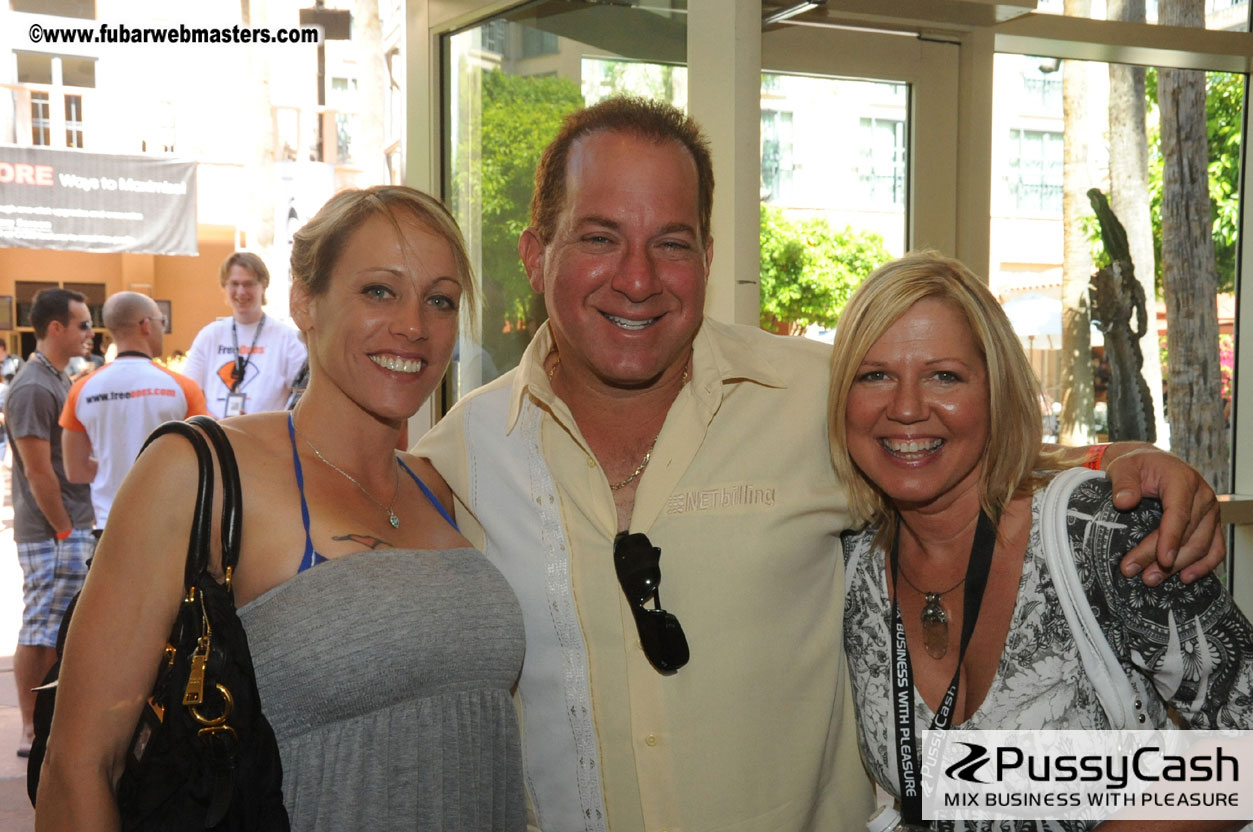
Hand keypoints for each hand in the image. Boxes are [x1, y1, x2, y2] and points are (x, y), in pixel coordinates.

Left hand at [1105, 447, 1222, 584]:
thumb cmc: (1138, 466)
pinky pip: (1215, 548)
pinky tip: (1185, 578)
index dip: (1171, 538)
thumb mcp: (1123, 467)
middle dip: (1163, 558)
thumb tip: (1124, 502)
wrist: (1153, 464)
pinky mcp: (1211, 523)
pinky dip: (1204, 566)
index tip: (1162, 559)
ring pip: (1202, 545)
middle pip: (1188, 534)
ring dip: (1179, 566)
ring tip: (1151, 579)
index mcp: (1182, 480)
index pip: (1179, 513)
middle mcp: (1202, 496)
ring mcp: (1210, 511)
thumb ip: (1123, 483)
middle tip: (1135, 572)